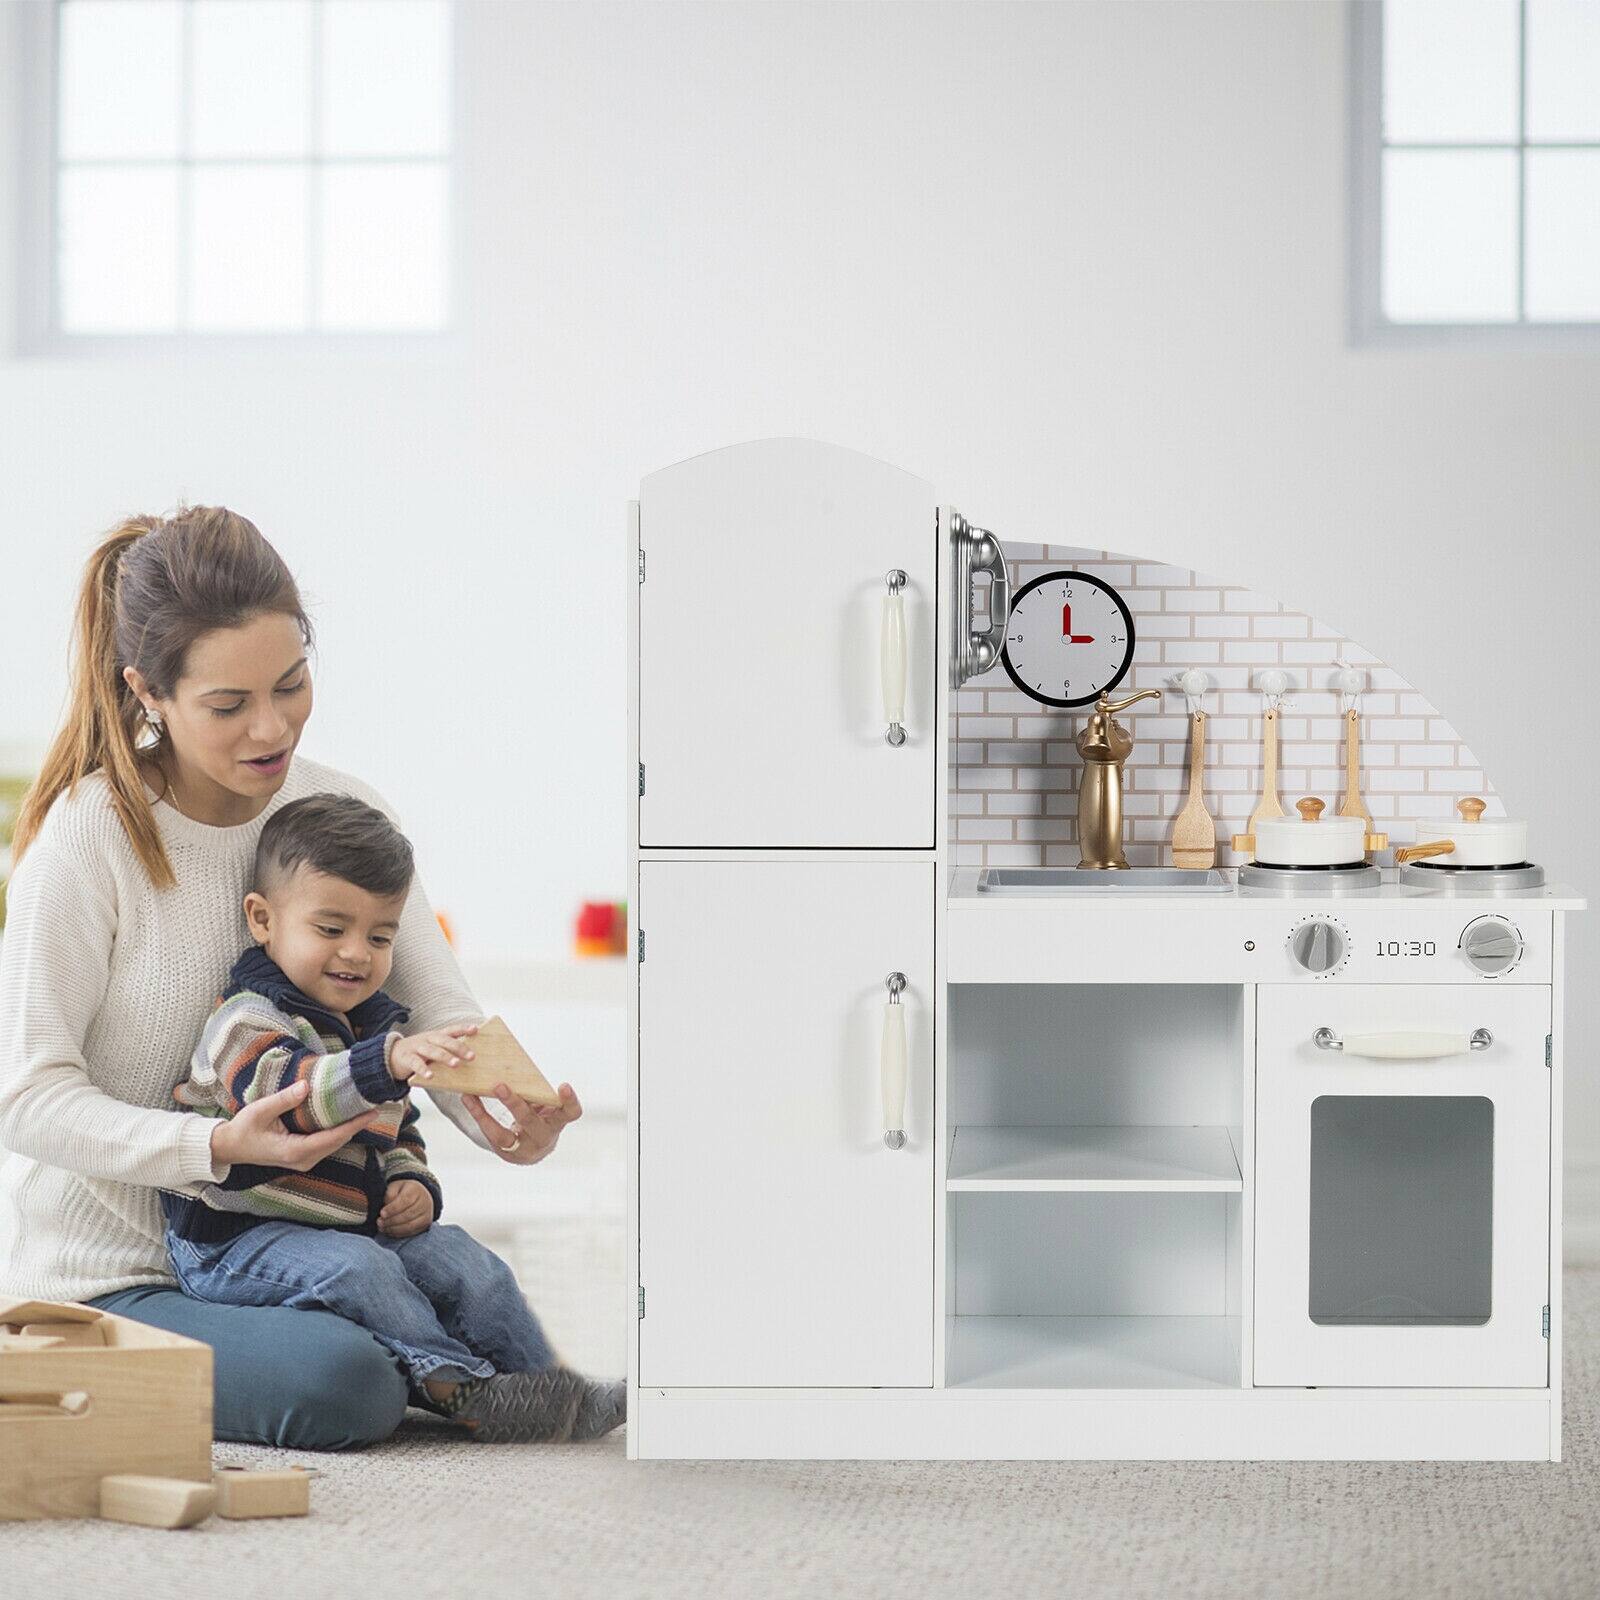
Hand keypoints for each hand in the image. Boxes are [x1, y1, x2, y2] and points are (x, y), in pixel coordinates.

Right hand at [209, 1079, 382, 1170]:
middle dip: (357, 1125)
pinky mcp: (302, 1157)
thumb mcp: (260, 1110)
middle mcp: (302, 1160)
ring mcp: (303, 1161)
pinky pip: (326, 1145)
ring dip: (349, 1128)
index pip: (332, 1138)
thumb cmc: (243, 1129)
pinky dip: (338, 1132)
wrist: (229, 1148)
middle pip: (337, 1142)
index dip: (354, 1125)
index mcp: (294, 1151)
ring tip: (365, 1109)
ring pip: (333, 1145)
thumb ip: (284, 1099)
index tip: (372, 1113)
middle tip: (375, 1105)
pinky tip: (346, 1117)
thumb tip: (307, 1086)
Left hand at [377, 1178, 434, 1237]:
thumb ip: (390, 1195)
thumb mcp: (394, 1187)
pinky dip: (398, 1233)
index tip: (382, 1213)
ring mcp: (426, 1214)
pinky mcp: (425, 1224)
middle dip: (391, 1220)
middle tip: (379, 1222)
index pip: (405, 1200)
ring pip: (410, 1226)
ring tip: (382, 1228)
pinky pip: (411, 1232)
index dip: (393, 1209)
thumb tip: (387, 1208)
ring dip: (394, 1229)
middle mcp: (425, 1202)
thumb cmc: (402, 1192)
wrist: (418, 1196)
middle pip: (407, 1215)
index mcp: (416, 1189)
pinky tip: (389, 1231)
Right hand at [389, 1023, 478, 1083]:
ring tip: (456, 1064)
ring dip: (445, 1057)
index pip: (452, 1030)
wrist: (392, 1054)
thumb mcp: (434, 1047)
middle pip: (445, 1041)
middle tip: (472, 1056)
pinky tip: (430, 1076)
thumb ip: (448, 1050)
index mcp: (437, 1036)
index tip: (476, 1029)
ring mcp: (417, 1048)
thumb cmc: (420, 1052)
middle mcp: (428, 1039)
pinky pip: (416, 1064)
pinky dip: (423, 1070)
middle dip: (459, 1047)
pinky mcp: (407, 1058)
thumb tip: (471, 1058)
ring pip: (432, 1051)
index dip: (463, 1028)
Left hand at [461, 1082, 582, 1164]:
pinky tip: (468, 1099)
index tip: (563, 1085)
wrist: (532, 1149)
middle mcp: (543, 1137)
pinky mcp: (506, 1153)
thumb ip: (537, 1093)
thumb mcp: (545, 1108)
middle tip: (500, 1086)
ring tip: (474, 1095)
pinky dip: (478, 1115)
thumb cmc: (541, 1118)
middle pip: (530, 1121)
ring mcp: (523, 1148)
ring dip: (487, 1115)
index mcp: (558, 1122)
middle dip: (514, 1104)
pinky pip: (489, 1135)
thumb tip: (514, 1063)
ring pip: (504, 1135)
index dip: (569, 1101)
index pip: (571, 1113)